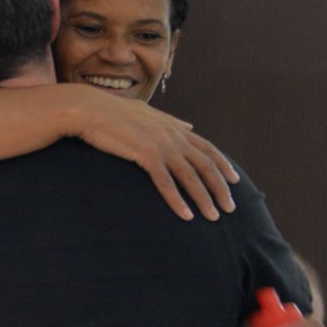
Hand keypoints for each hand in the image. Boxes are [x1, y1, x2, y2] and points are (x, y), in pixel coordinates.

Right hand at [74, 93, 238, 221]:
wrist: (91, 109)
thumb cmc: (114, 112)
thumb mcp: (149, 113)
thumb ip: (172, 122)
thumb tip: (189, 126)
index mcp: (175, 128)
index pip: (208, 149)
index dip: (223, 166)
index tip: (235, 181)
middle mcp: (174, 137)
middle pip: (206, 166)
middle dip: (221, 188)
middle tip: (230, 208)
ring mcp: (162, 146)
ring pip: (191, 177)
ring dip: (204, 199)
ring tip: (213, 217)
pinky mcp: (146, 155)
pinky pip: (166, 183)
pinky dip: (177, 200)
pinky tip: (185, 216)